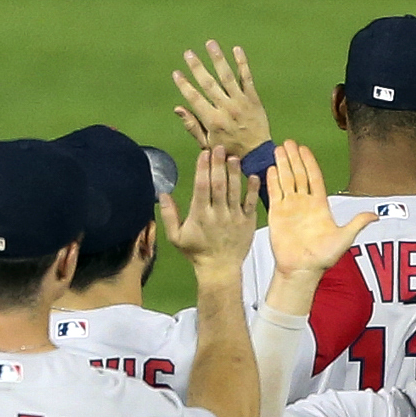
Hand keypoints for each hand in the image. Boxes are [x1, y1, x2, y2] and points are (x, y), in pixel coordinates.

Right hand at [161, 146, 256, 273]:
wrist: (220, 268)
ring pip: (235, 191)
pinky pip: (250, 203)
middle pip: (218, 185)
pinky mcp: (248, 222)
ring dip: (234, 173)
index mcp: (200, 215)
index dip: (203, 169)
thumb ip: (169, 215)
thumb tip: (162, 194)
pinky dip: (252, 189)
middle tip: (220, 147)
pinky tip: (252, 175)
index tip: (204, 154)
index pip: (201, 187)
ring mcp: (234, 217)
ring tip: (234, 157)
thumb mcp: (176, 237)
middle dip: (218, 165)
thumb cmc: (197, 252)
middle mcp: (218, 214)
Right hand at [170, 39, 269, 156]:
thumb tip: (178, 108)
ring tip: (210, 44)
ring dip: (218, 59)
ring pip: (227, 76)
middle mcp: (226, 109)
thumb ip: (192, 125)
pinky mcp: (253, 99)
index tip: (176, 73)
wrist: (257, 155)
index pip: (195, 98)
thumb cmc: (228, 150)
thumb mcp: (207, 143)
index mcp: (213, 121)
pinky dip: (242, 63)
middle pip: (209, 84)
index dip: (184, 85)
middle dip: (197, 67)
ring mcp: (241, 102)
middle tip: (188, 53)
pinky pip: (247, 78)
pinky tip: (236, 50)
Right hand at [260, 140, 378, 311]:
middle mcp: (304, 202)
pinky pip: (274, 194)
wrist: (302, 269)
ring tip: (278, 148)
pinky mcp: (277, 214)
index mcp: (320, 205)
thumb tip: (376, 215)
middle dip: (293, 158)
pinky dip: (272, 181)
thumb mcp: (344, 238)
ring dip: (282, 165)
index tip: (304, 148)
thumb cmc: (324, 256)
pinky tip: (270, 168)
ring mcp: (290, 207)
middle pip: (299, 174)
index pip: (314, 178)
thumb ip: (357, 224)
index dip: (309, 162)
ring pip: (286, 180)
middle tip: (288, 142)